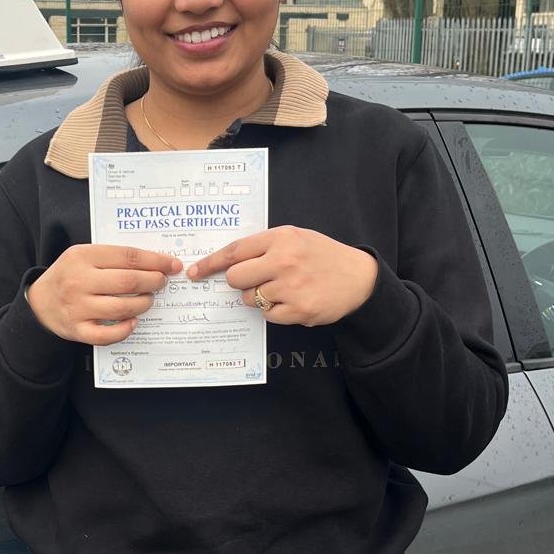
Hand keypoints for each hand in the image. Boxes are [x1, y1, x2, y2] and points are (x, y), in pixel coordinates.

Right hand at [27, 245, 181, 343]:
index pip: (127, 256)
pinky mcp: (77, 330)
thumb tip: (156, 263)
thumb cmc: (70, 276)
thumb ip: (114, 258)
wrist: (40, 302)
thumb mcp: (84, 256)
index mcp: (82, 257)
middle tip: (161, 283)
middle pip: (128, 282)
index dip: (155, 261)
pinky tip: (133, 322)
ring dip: (143, 304)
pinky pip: (107, 335)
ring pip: (122, 308)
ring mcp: (77, 308)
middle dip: (153, 282)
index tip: (172, 265)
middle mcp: (78, 281)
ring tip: (148, 299)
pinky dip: (125, 330)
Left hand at [188, 227, 377, 326]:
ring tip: (282, 289)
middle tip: (256, 280)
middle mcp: (284, 261)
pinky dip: (275, 311)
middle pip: (236, 278)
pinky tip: (292, 302)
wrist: (359, 277)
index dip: (210, 264)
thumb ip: (264, 246)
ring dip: (258, 298)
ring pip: (250, 299)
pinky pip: (268, 316)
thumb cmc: (321, 255)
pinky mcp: (299, 310)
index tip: (194, 272)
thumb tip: (227, 263)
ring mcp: (291, 287)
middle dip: (240, 282)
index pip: (235, 251)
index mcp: (281, 238)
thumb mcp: (295, 238)